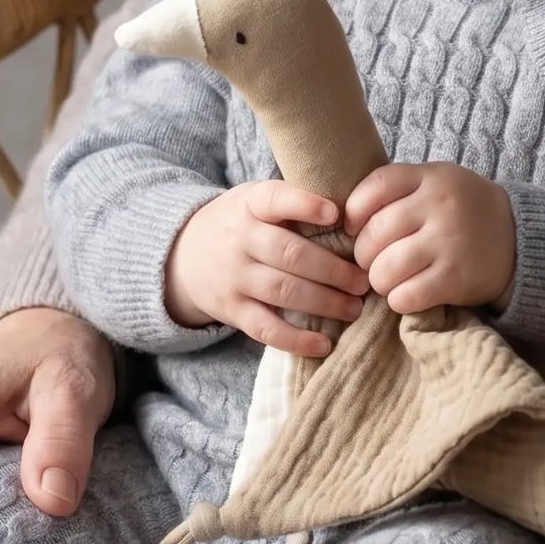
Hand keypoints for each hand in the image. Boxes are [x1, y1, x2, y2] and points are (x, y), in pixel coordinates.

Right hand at [166, 180, 367, 356]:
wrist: (181, 254)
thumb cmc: (240, 223)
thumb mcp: (255, 200)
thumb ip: (293, 201)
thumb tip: (356, 210)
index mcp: (250, 204)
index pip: (275, 199)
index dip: (305, 205)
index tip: (335, 213)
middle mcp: (240, 239)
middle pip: (290, 254)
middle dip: (333, 270)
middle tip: (363, 281)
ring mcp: (234, 277)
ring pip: (283, 291)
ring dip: (325, 302)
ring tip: (354, 308)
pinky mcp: (232, 310)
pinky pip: (265, 328)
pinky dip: (295, 340)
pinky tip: (323, 344)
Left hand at [344, 162, 515, 312]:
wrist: (519, 240)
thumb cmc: (462, 211)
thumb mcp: (436, 183)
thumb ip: (397, 190)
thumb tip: (340, 215)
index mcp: (430, 177)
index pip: (374, 188)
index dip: (354, 212)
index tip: (355, 228)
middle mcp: (440, 206)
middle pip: (373, 234)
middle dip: (364, 255)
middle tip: (373, 261)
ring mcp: (449, 242)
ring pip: (384, 269)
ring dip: (378, 281)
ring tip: (389, 279)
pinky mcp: (456, 278)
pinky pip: (405, 296)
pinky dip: (398, 300)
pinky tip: (407, 294)